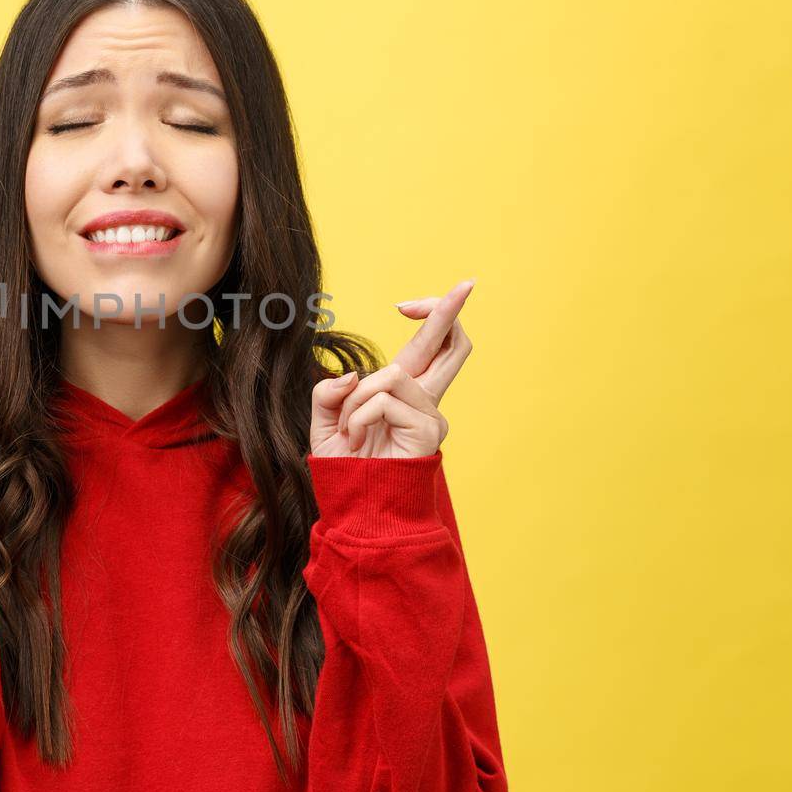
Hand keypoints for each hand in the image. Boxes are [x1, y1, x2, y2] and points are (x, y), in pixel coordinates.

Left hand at [309, 278, 474, 457]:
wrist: (354, 507)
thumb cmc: (344, 466)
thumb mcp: (324, 420)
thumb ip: (331, 392)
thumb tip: (355, 375)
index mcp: (403, 393)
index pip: (431, 348)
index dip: (436, 316)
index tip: (419, 300)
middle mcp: (424, 400)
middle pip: (453, 346)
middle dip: (451, 311)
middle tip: (467, 284)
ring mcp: (431, 415)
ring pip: (390, 374)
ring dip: (357, 398)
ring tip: (349, 429)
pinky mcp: (428, 430)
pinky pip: (383, 400)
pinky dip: (358, 416)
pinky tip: (357, 438)